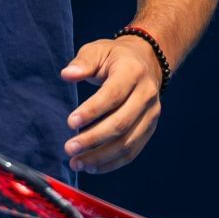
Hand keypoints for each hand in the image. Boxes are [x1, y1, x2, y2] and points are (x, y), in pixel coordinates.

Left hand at [59, 34, 162, 172]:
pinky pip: (132, 151)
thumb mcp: (98, 50)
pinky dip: (112, 163)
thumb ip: (83, 63)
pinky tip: (92, 167)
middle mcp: (146, 94)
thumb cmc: (115, 57)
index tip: (70, 123)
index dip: (92, 111)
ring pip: (127, 142)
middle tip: (69, 148)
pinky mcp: (149, 128)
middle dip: (93, 139)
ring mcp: (151, 114)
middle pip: (121, 123)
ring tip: (76, 163)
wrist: (146, 62)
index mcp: (133, 72)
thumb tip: (67, 75)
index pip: (113, 95)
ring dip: (101, 157)